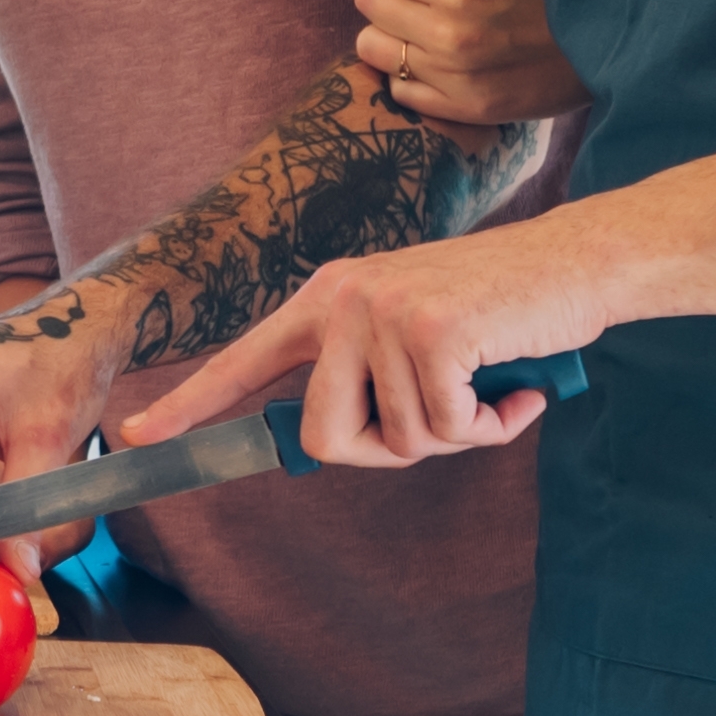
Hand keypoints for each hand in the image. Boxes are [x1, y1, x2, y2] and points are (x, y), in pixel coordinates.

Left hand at [110, 224, 606, 472]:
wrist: (579, 263)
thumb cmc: (501, 314)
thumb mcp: (412, 338)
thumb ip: (363, 380)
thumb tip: (324, 444)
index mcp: (326, 300)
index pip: (242, 362)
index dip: (189, 406)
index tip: (136, 436)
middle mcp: (342, 300)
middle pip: (325, 439)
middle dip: (390, 452)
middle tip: (449, 419)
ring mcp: (384, 311)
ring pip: (399, 440)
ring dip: (458, 434)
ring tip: (491, 383)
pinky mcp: (434, 330)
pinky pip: (448, 431)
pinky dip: (493, 426)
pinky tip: (517, 386)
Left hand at [357, 0, 588, 126]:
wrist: (624, 41)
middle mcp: (450, 37)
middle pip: (369, 0)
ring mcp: (455, 80)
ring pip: (372, 46)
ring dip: (392, 25)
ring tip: (430, 15)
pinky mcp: (466, 111)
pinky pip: (399, 89)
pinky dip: (408, 67)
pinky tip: (441, 51)